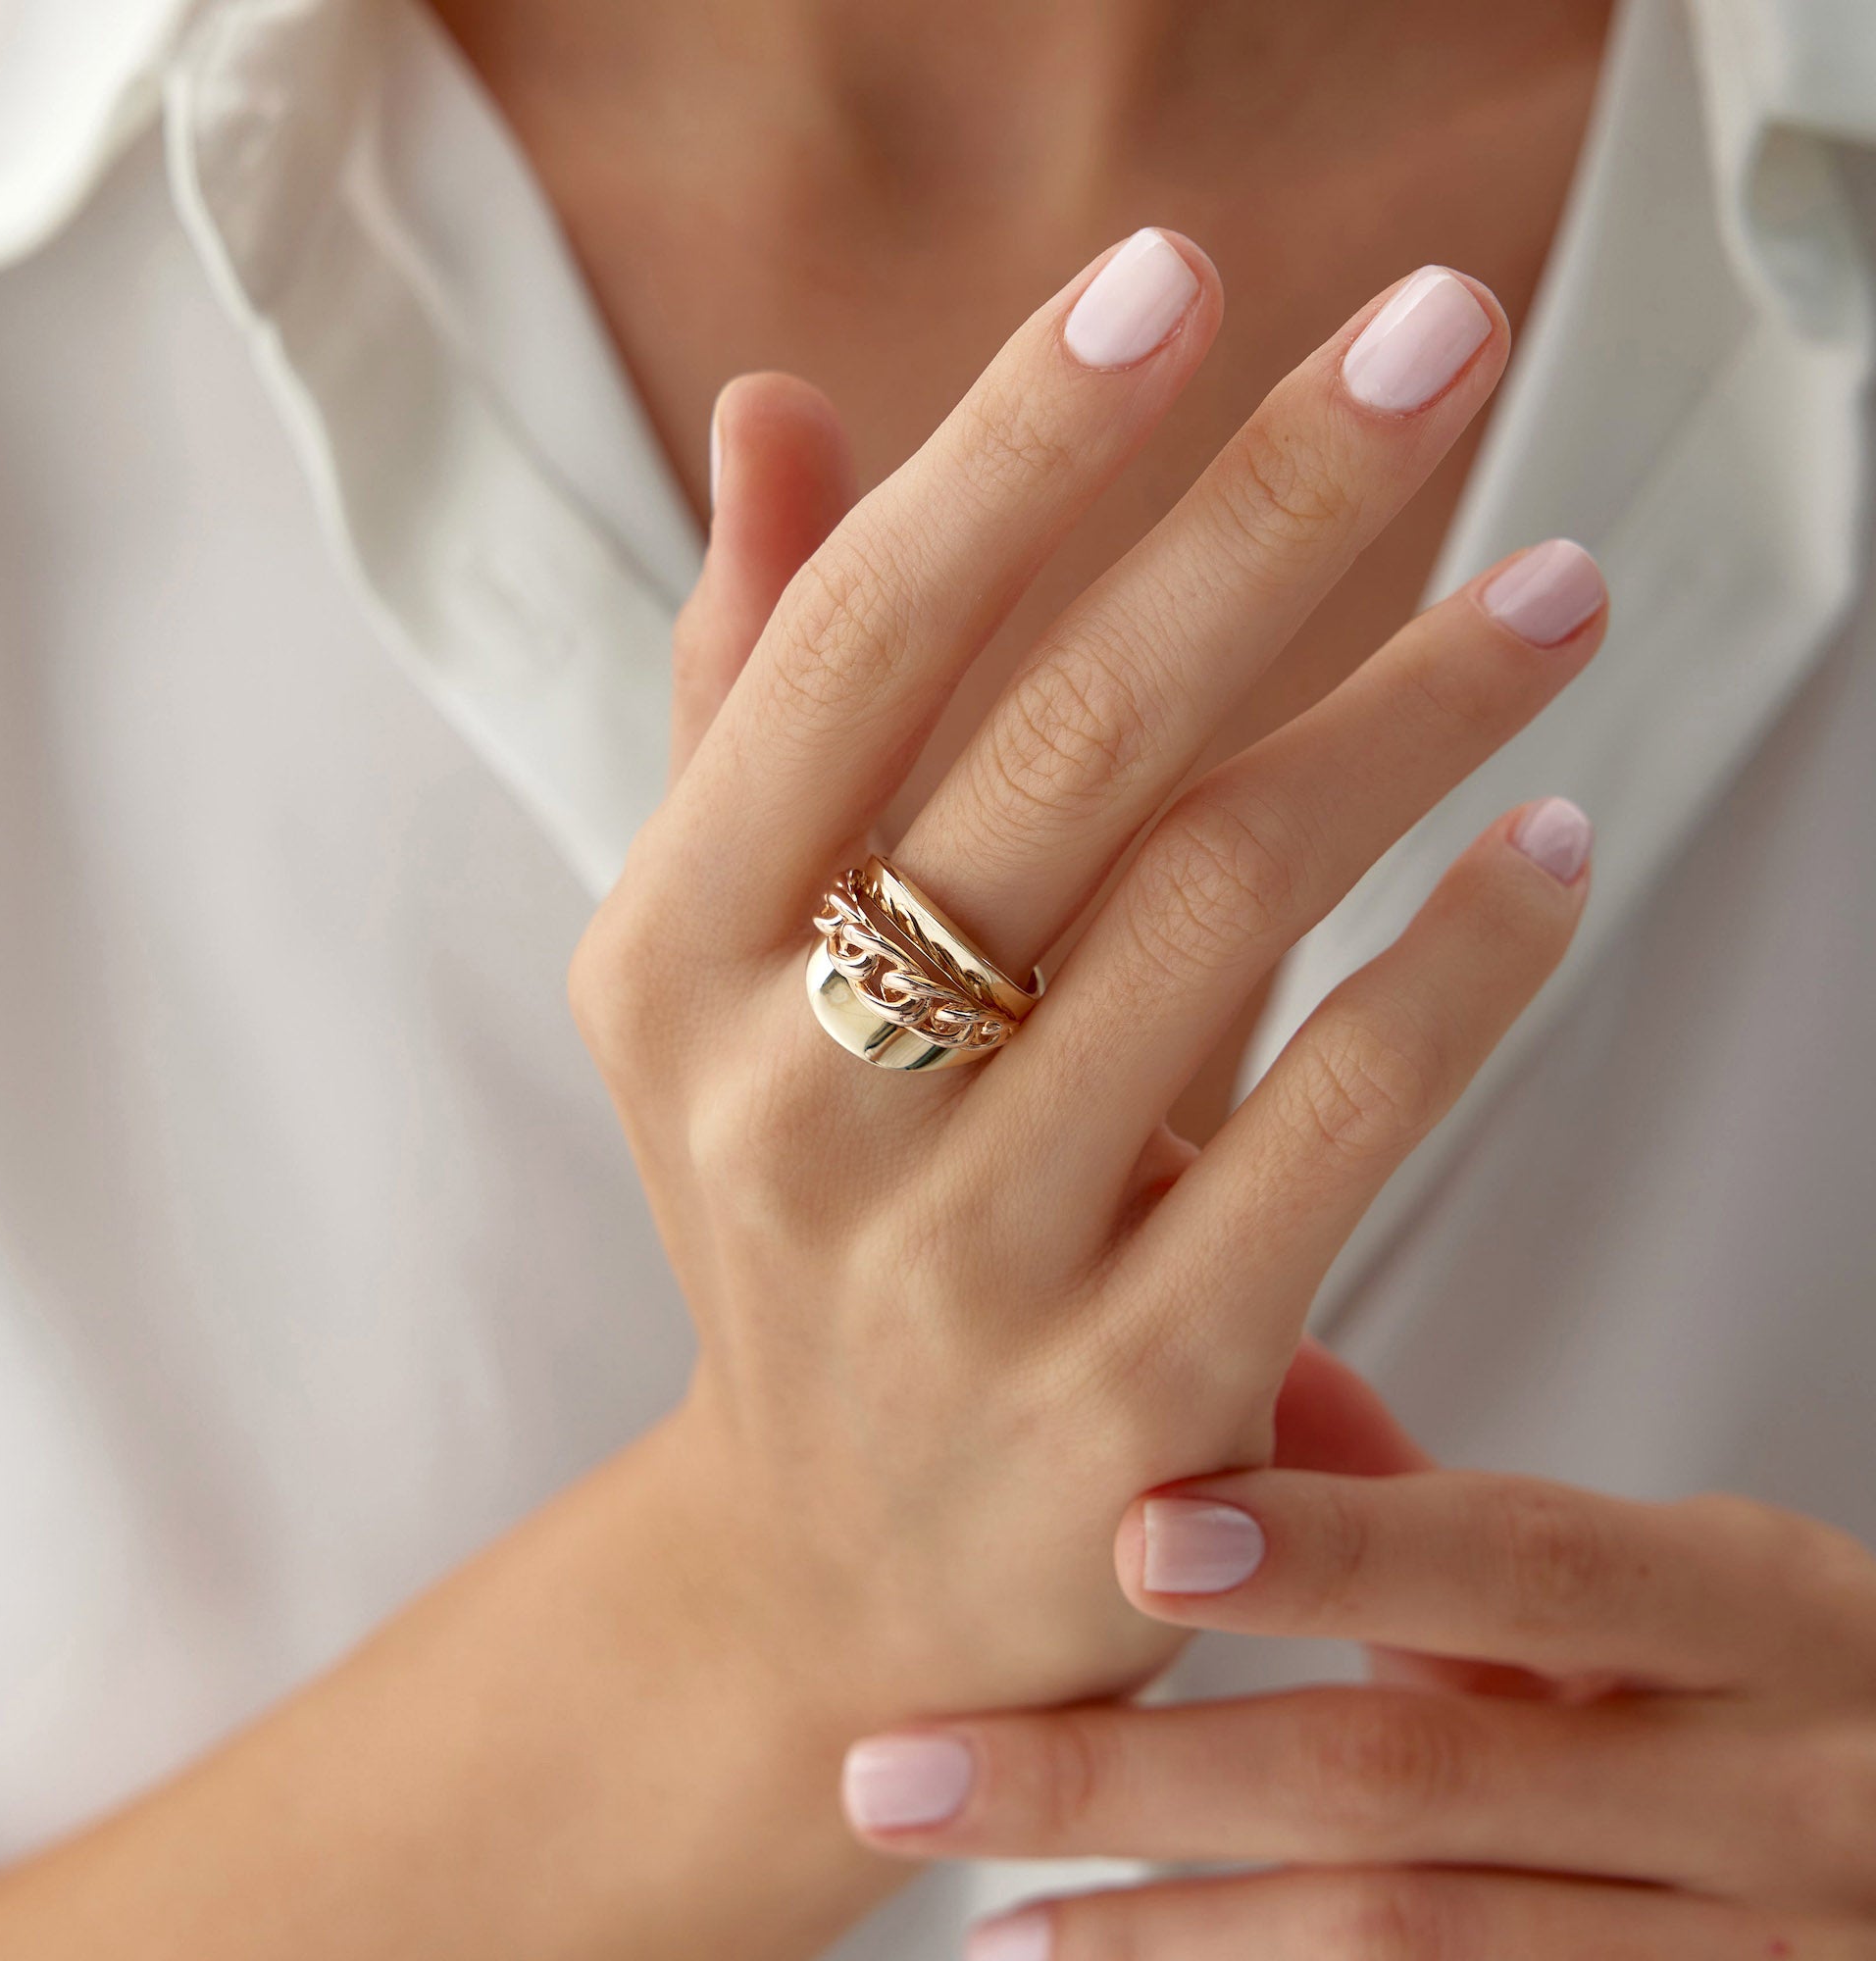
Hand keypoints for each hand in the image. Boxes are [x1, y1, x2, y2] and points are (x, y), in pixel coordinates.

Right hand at [576, 233, 1608, 1720]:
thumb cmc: (809, 1208)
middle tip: (1440, 333)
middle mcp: (784, 1106)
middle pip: (1060, 749)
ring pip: (1223, 911)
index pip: (852, 647)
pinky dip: (1465, 967)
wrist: (845, 1574)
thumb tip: (774, 411)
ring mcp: (958, 1266)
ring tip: (1558, 593)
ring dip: (1419, 716)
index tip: (1171, 279)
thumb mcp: (724, 973)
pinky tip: (1546, 855)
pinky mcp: (1135, 1398)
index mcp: (665, 965)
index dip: (1014, 448)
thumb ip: (757, 695)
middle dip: (1264, 510)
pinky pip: (1339, 1124)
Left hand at [846, 1354, 1875, 1955]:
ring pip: (1416, 1951)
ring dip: (1176, 1941)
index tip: (1135, 1531)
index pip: (1519, 1560)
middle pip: (1406, 1789)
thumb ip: (1458, 1511)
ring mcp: (1746, 1957)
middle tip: (914, 1768)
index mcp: (1753, 1610)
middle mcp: (1762, 1794)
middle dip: (1136, 1784)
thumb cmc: (1796, 1694)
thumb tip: (1262, 1370)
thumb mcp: (1682, 1580)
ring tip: (986, 1922)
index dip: (1335, 1548)